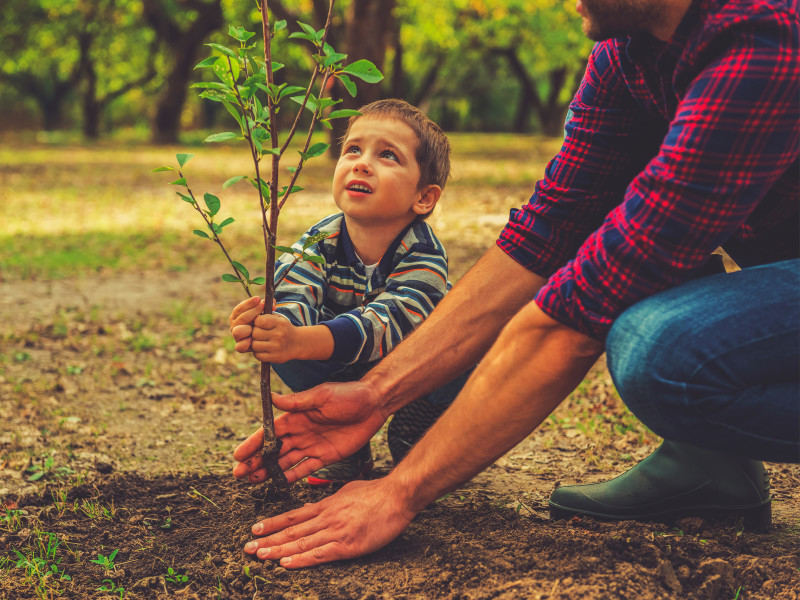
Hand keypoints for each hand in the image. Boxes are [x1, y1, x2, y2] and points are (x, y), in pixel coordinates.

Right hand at [229, 295, 264, 352]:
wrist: (265, 338)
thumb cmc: (262, 322)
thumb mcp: (264, 313)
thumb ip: (266, 307)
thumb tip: (273, 302)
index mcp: (237, 316)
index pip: (239, 308)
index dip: (248, 303)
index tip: (258, 298)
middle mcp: (235, 326)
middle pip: (241, 318)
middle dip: (252, 312)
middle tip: (262, 306)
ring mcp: (237, 337)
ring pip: (237, 332)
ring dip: (247, 328)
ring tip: (256, 325)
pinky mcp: (241, 346)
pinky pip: (239, 347)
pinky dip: (244, 344)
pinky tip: (250, 340)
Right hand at [232, 380, 386, 483]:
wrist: (374, 404)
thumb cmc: (349, 395)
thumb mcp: (322, 395)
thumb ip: (297, 402)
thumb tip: (271, 397)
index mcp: (296, 416)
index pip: (269, 432)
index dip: (253, 443)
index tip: (238, 455)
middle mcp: (301, 432)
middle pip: (273, 450)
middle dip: (255, 461)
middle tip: (239, 474)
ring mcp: (312, 445)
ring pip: (285, 461)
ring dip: (268, 471)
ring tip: (251, 481)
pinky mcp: (325, 456)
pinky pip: (305, 469)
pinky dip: (291, 477)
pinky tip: (277, 483)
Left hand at [243, 477, 415, 567]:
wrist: (397, 496)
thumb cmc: (376, 493)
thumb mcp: (347, 491)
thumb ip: (330, 501)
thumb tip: (315, 507)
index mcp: (326, 505)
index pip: (293, 516)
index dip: (273, 523)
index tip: (255, 529)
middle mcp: (326, 517)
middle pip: (292, 531)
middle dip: (268, 540)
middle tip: (247, 547)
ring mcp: (336, 531)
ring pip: (301, 543)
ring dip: (278, 550)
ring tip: (259, 555)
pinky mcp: (347, 545)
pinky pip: (320, 554)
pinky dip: (301, 560)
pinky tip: (286, 564)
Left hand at [248, 313, 301, 363]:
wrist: (297, 343)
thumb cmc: (283, 328)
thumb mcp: (279, 318)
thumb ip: (266, 314)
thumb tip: (252, 312)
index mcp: (279, 323)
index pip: (259, 321)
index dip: (257, 322)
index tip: (260, 324)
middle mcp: (279, 335)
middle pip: (255, 333)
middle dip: (255, 333)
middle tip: (260, 334)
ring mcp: (277, 347)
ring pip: (254, 345)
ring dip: (255, 343)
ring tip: (261, 341)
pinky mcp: (275, 357)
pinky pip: (258, 355)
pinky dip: (258, 353)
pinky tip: (264, 349)